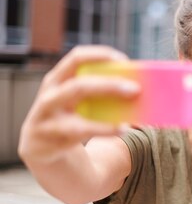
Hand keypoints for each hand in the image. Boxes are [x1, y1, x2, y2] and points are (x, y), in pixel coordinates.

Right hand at [18, 45, 137, 163]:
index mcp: (56, 79)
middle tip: (135, 89)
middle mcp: (49, 97)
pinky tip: (123, 130)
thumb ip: (97, 92)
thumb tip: (136, 89)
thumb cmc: (69, 117)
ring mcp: (48, 121)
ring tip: (129, 120)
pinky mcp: (54, 141)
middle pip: (79, 87)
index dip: (99, 55)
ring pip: (79, 122)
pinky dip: (106, 132)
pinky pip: (83, 136)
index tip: (123, 59)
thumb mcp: (76, 100)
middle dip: (109, 86)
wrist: (42, 147)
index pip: (76, 58)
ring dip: (106, 122)